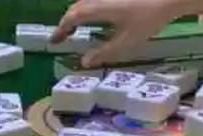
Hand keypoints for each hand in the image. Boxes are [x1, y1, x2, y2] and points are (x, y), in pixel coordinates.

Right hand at [51, 0, 184, 67]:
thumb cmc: (148, 19)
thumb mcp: (127, 41)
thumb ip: (105, 53)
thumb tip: (84, 62)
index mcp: (97, 8)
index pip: (71, 18)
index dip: (60, 30)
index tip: (55, 41)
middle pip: (75, 8)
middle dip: (66, 22)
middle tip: (63, 37)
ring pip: (85, 3)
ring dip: (77, 15)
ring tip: (76, 29)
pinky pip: (96, 1)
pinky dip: (89, 10)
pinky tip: (98, 19)